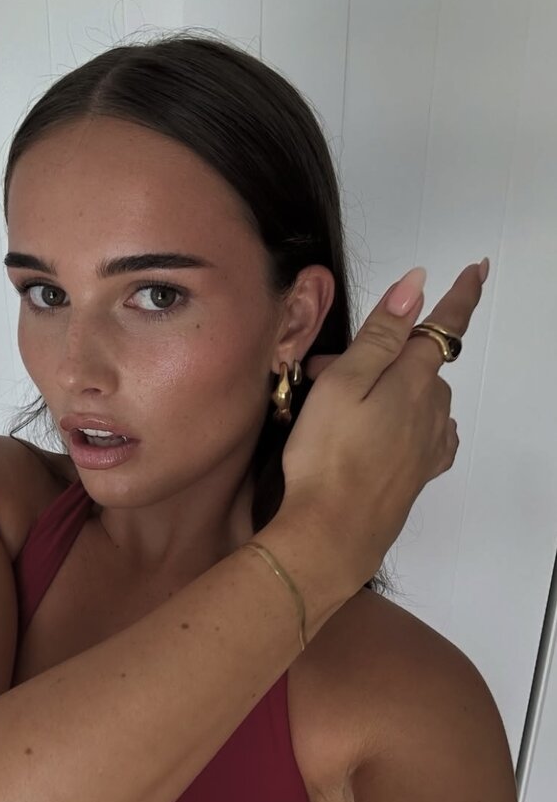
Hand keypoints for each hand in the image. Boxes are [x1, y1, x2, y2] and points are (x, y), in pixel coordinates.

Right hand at [276, 261, 486, 586]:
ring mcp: (429, 444)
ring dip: (386, 393)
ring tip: (338, 410)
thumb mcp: (342, 383)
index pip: (443, 326)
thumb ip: (381, 334)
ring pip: (419, 399)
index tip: (478, 270)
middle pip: (418, 365)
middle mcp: (432, 409)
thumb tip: (416, 284)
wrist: (332, 532)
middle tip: (322, 373)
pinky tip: (388, 432)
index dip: (461, 295)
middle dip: (382, 358)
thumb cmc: (327, 456)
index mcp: (413, 380)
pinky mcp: (419, 473)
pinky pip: (428, 434)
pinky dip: (411, 422)